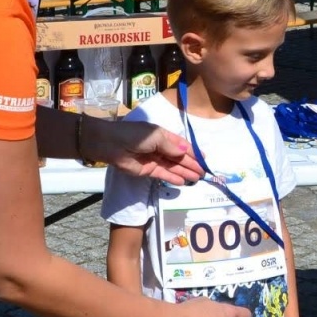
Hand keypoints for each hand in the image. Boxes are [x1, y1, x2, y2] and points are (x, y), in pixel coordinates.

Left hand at [88, 120, 203, 184]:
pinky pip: (163, 174)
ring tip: (196, 179)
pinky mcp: (147, 170)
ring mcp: (154, 160)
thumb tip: (185, 153)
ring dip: (184, 172)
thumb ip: (171, 146)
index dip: (193, 152)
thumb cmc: (134, 135)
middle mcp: (160, 147)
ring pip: (173, 167)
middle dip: (191, 164)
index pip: (181, 144)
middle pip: (179, 157)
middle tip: (203, 173)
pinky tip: (182, 182)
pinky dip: (172, 178)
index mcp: (163, 136)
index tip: (204, 159)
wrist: (111, 144)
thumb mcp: (156, 136)